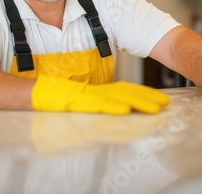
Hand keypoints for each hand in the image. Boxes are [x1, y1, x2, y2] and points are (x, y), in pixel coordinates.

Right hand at [31, 76, 169, 114]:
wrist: (35, 92)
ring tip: (155, 107)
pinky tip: (126, 110)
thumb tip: (116, 109)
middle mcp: (98, 92)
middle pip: (127, 93)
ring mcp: (89, 96)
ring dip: (138, 102)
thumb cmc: (55, 97)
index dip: (144, 94)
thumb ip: (97, 103)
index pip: (126, 91)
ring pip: (118, 98)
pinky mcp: (78, 101)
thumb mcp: (81, 101)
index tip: (159, 99)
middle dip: (148, 97)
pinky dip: (112, 107)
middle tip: (166, 103)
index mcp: (99, 92)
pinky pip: (98, 105)